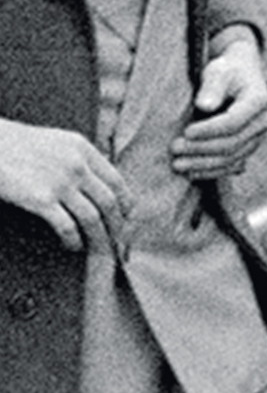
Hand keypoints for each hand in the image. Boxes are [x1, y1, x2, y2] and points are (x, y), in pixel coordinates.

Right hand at [0, 119, 126, 255]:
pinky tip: (74, 245)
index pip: (116, 182)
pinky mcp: (40, 199)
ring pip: (93, 218)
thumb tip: (97, 184)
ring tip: (100, 250)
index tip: (126, 219)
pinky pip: (68, 226)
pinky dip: (74, 239)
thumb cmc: (14, 145)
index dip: (125, 205)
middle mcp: (77, 165)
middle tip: (119, 243)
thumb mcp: (55, 142)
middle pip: (110, 203)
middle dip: (118, 227)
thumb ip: (77, 159)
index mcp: (83, 149)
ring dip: (100, 238)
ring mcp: (60, 182)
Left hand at [171, 38, 266, 180]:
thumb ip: (212, 86)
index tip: (186, 132)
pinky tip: (191, 173)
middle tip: (174, 149)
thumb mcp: (218, 70)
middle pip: (232, 143)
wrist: (240, 75)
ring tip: (177, 165)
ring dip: (204, 164)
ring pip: (232, 158)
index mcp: (259, 100)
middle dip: (201, 149)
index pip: (233, 122)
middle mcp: (263, 122)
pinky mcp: (248, 147)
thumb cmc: (226, 70)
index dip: (209, 130)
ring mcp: (257, 137)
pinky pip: (233, 165)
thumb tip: (205, 106)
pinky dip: (212, 171)